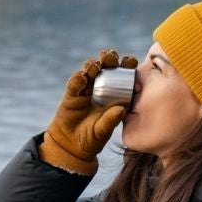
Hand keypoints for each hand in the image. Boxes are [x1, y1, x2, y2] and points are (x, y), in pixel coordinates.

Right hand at [40, 50, 136, 174]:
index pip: (124, 74)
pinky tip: (82, 77)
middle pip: (107, 66)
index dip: (127, 65)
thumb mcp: (103, 131)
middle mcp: (102, 87)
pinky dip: (78, 78)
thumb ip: (111, 120)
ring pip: (90, 70)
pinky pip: (75, 82)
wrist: (71, 144)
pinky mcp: (72, 93)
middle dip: (109, 58)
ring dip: (93, 65)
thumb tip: (121, 109)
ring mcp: (86, 88)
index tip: (130, 61)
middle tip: (110, 57)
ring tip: (95, 66)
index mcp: (116, 93)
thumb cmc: (92, 138)